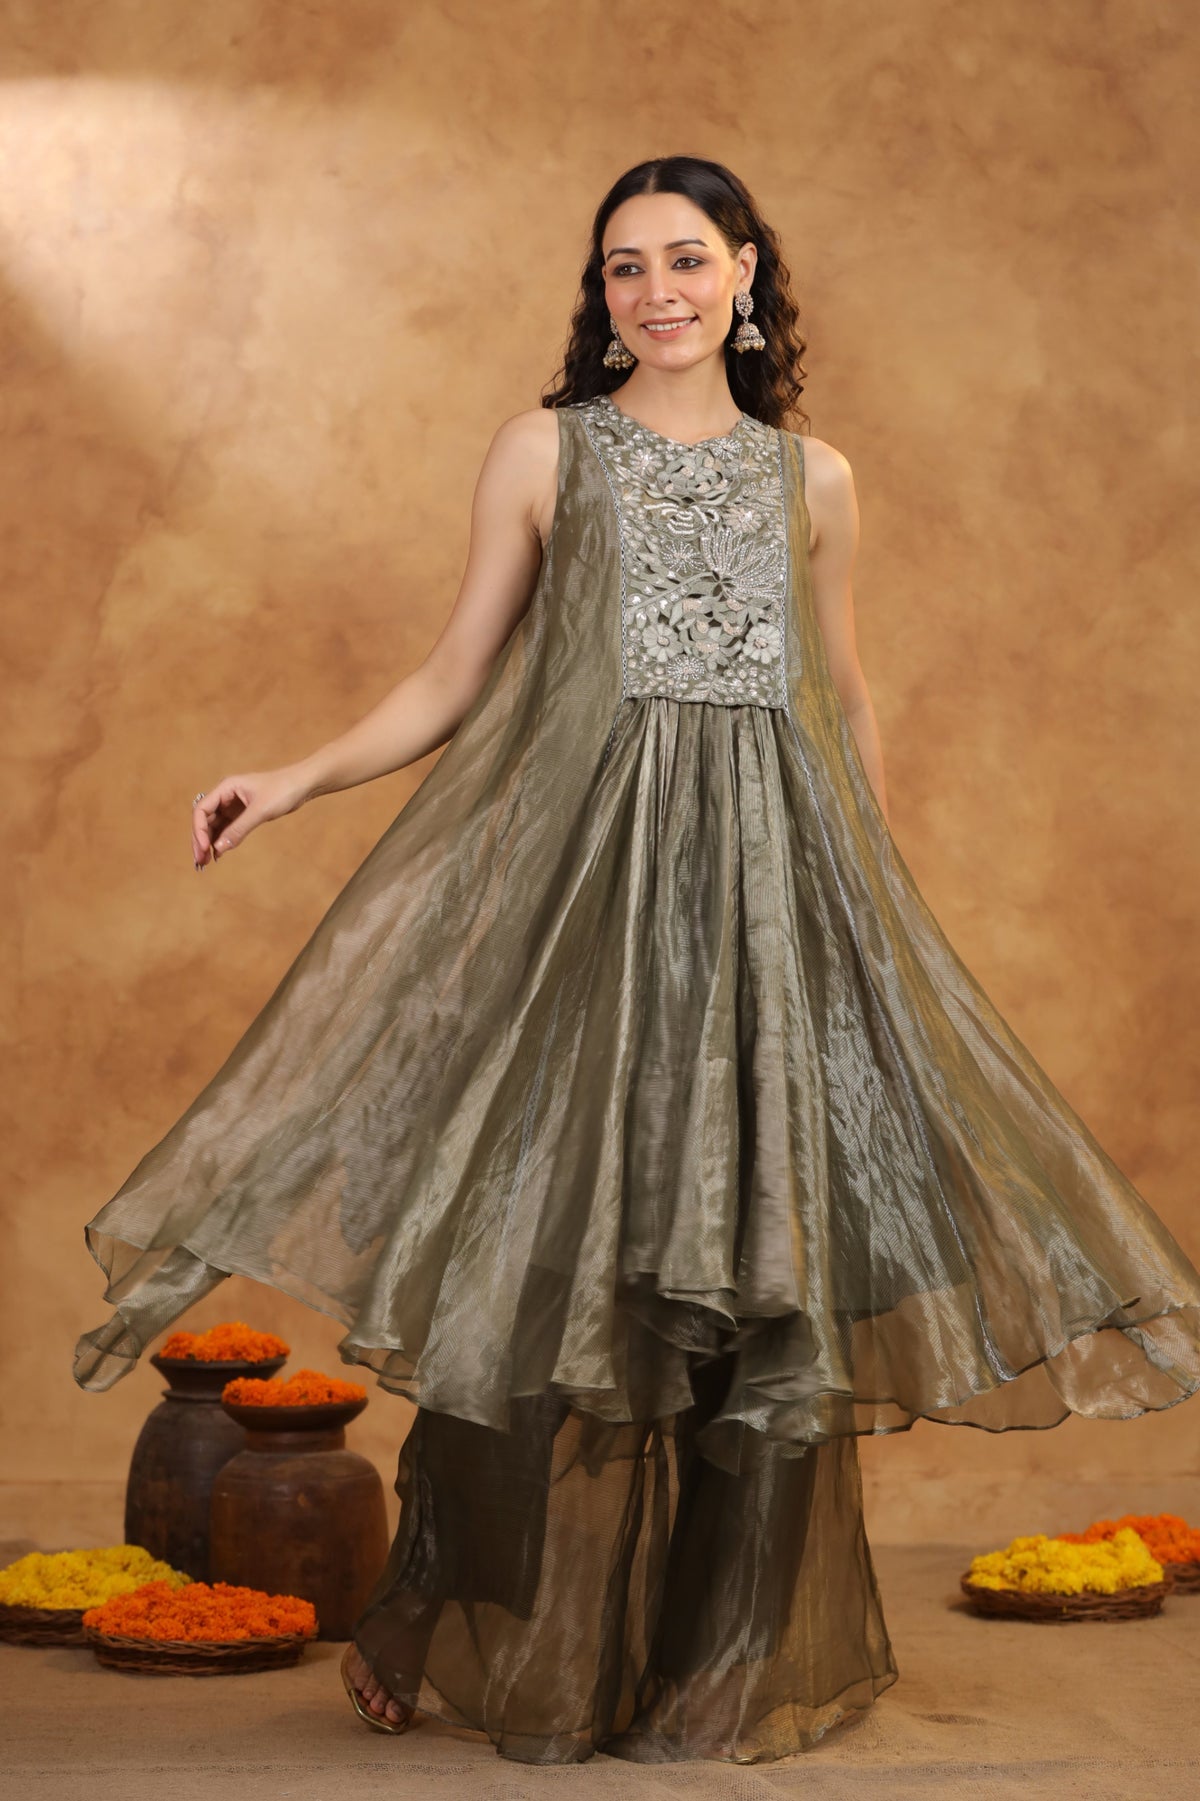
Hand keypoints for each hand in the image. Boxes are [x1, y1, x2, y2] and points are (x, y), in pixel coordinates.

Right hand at [191, 766, 311, 868]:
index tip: (204, 848)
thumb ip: (239, 829)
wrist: (302, 784)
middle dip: (200, 840)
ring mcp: (233, 805)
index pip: (202, 810)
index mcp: (225, 788)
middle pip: (205, 820)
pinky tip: (219, 854)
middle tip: (200, 861)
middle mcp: (226, 796)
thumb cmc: (283, 790)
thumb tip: (219, 848)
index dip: (199, 830)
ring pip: (214, 826)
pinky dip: (221, 841)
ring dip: (209, 843)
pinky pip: (226, 828)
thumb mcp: (260, 811)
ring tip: (206, 862)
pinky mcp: (242, 814)